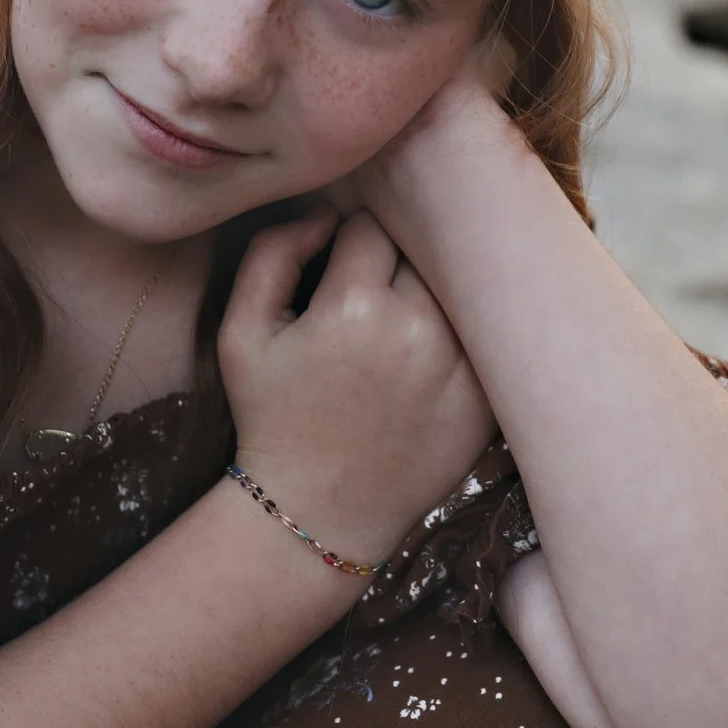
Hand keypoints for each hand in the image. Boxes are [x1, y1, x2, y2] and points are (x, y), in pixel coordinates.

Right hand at [218, 208, 494, 564]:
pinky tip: (427, 360)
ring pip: (459, 288)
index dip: (349, 242)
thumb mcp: (242, 332)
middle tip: (373, 295)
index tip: (338, 271)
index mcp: (355, 306)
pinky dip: (463, 334)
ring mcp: (460, 367)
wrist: (316, 514)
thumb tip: (324, 214)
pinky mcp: (485, 400)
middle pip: (422, 251)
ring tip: (401, 326)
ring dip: (434, 294)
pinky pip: (484, 336)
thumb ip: (273, 252)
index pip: (370, 227)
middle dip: (397, 262)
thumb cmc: (273, 416)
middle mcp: (417, 331)